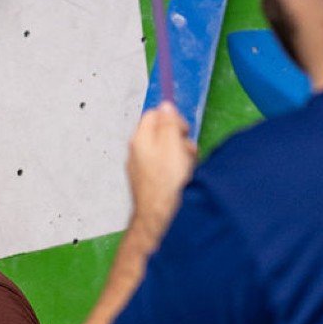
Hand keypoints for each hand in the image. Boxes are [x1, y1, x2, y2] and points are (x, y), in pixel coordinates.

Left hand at [127, 102, 197, 245]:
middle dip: (179, 141)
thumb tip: (165, 106)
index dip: (173, 119)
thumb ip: (168, 123)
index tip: (183, 131)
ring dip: (181, 158)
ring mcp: (142, 169)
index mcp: (140, 139)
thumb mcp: (172, 144)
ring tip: (185, 171)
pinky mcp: (149, 183)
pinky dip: (176, 172)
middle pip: (163, 133)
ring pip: (167, 152)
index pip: (155, 114)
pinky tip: (181, 182)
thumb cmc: (166, 185)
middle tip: (185, 154)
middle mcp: (137, 152)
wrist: (160, 218)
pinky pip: (166, 169)